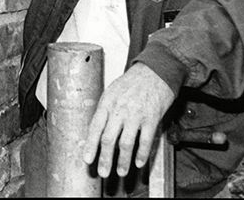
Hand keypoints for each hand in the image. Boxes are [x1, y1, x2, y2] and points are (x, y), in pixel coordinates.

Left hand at [82, 62, 176, 178]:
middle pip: (109, 139)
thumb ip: (105, 110)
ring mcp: (136, 114)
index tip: (87, 160)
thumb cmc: (133, 81)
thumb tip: (97, 131)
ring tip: (121, 171)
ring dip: (123, 161)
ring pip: (126, 143)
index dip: (90, 146)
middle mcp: (120, 109)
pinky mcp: (152, 118)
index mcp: (107, 102)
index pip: (95, 127)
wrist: (155, 70)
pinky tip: (139, 162)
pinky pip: (145, 140)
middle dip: (105, 159)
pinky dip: (142, 154)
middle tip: (103, 172)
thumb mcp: (112, 91)